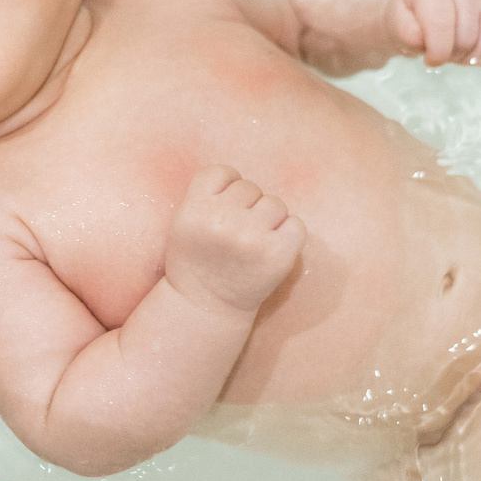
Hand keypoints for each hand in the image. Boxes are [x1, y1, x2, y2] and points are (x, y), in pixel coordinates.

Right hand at [163, 166, 306, 315]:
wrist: (206, 308)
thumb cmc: (197, 261)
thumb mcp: (184, 223)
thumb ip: (207, 195)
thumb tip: (243, 175)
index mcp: (194, 210)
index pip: (222, 172)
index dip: (226, 188)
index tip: (223, 208)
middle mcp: (221, 221)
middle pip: (250, 188)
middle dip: (246, 207)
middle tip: (236, 234)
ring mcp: (251, 238)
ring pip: (274, 203)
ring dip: (269, 219)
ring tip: (253, 243)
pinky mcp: (278, 255)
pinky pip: (296, 224)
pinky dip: (289, 234)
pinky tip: (272, 249)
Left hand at [390, 0, 480, 68]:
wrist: (423, 1)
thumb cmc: (409, 17)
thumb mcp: (396, 25)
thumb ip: (405, 33)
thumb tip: (422, 39)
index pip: (442, 26)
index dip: (436, 53)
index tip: (428, 59)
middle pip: (467, 39)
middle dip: (453, 55)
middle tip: (443, 52)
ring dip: (472, 58)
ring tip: (458, 52)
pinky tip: (478, 57)